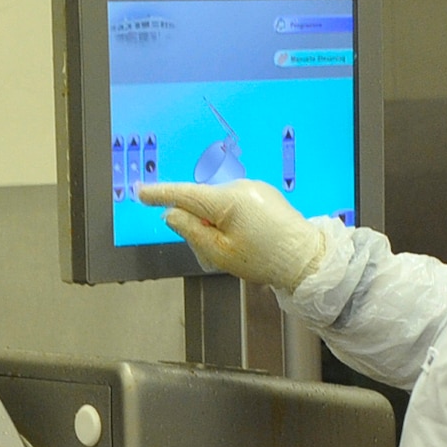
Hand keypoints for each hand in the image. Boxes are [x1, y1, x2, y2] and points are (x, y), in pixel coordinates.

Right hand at [137, 180, 327, 291]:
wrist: (306, 258)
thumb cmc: (264, 259)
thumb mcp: (219, 253)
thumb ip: (191, 230)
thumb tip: (172, 214)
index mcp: (227, 200)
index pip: (184, 194)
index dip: (160, 194)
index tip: (140, 192)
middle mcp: (240, 187)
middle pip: (201, 201)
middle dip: (198, 222)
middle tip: (211, 251)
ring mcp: (253, 188)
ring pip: (218, 204)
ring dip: (215, 222)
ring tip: (236, 248)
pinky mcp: (263, 194)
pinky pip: (234, 204)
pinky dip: (229, 219)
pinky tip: (245, 239)